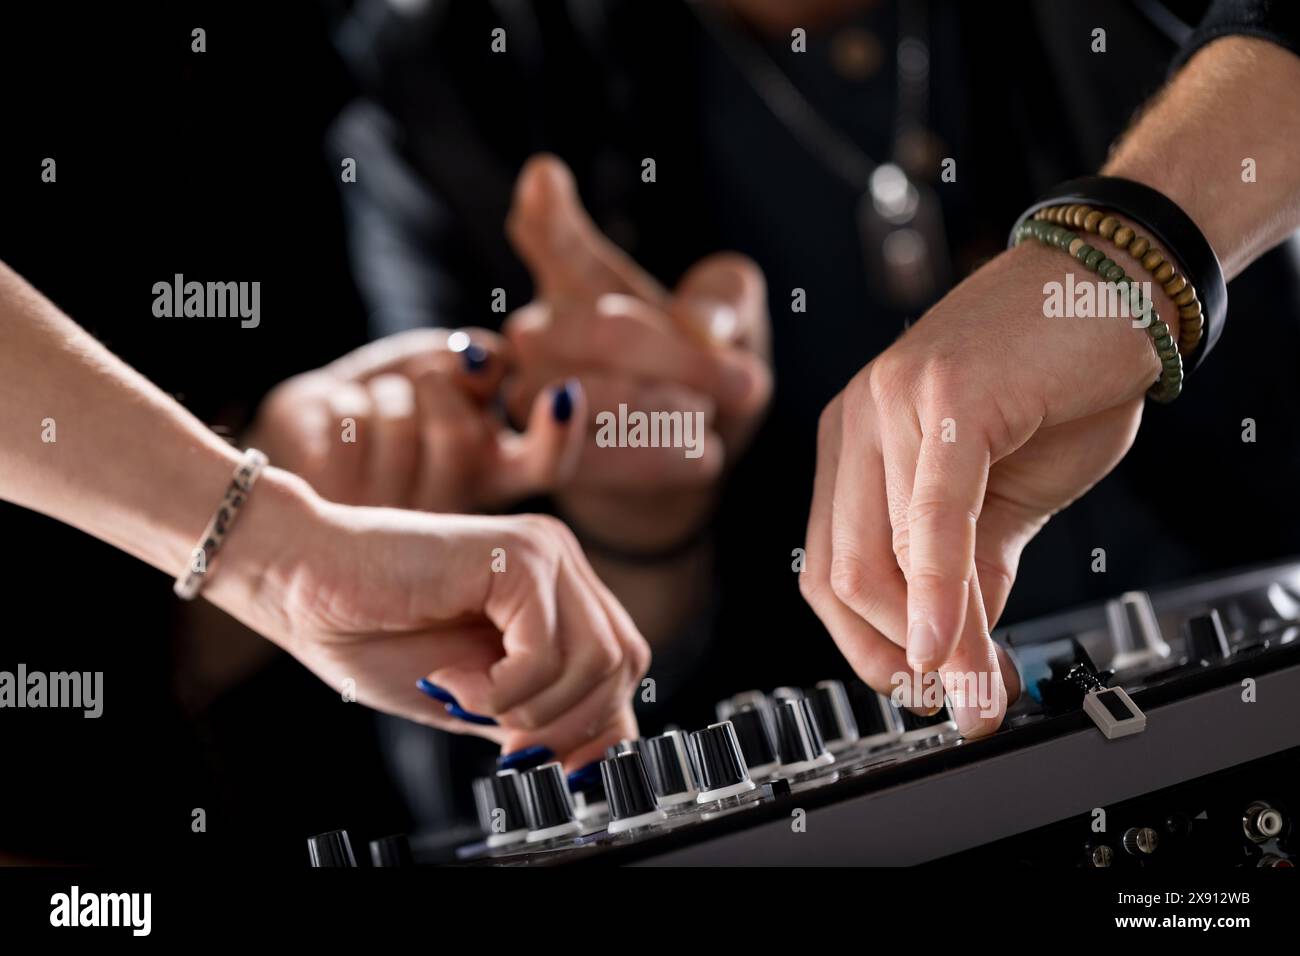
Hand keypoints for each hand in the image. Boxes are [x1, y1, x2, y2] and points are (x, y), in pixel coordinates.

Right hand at [209, 472, 647, 767]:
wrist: (302, 582)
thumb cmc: (371, 633)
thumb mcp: (474, 695)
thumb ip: (535, 714)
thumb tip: (593, 761)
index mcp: (555, 590)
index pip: (622, 662)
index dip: (601, 723)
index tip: (559, 768)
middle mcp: (560, 563)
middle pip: (623, 662)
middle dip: (570, 722)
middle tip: (505, 740)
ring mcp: (543, 552)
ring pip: (598, 659)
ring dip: (530, 706)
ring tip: (465, 696)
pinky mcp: (517, 555)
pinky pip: (548, 649)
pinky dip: (504, 687)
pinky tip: (453, 678)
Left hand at [248, 328, 584, 513]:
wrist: (307, 430)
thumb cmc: (389, 399)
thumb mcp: (441, 370)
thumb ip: (476, 364)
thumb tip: (492, 362)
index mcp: (491, 475)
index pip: (545, 467)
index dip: (560, 434)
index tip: (561, 392)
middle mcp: (450, 508)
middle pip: (462, 436)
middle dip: (437, 384)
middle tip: (421, 382)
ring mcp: (393, 516)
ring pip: (402, 426)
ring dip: (385, 392)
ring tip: (375, 409)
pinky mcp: (335, 504)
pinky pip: (353, 426)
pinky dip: (342, 400)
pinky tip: (338, 423)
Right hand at [503, 154, 772, 551]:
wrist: (687, 461)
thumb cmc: (705, 371)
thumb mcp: (733, 317)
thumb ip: (723, 298)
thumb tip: (701, 325)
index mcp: (580, 280)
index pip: (556, 240)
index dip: (548, 213)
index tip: (545, 177)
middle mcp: (539, 332)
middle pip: (604, 330)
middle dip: (683, 360)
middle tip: (747, 379)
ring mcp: (530, 397)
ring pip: (600, 397)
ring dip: (674, 410)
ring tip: (708, 416)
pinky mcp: (546, 462)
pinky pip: (602, 456)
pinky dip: (667, 456)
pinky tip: (703, 454)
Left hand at [801, 238, 1177, 735]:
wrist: (1114, 289)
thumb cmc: (1053, 381)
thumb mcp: (1001, 498)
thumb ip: (969, 574)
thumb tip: (959, 661)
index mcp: (853, 445)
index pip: (828, 572)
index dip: (869, 648)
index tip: (923, 691)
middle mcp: (856, 422)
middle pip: (841, 578)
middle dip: (899, 659)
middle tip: (957, 700)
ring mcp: (893, 406)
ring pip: (883, 561)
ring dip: (937, 644)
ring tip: (983, 687)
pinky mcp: (948, 401)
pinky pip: (932, 520)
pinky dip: (940, 595)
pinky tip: (955, 649)